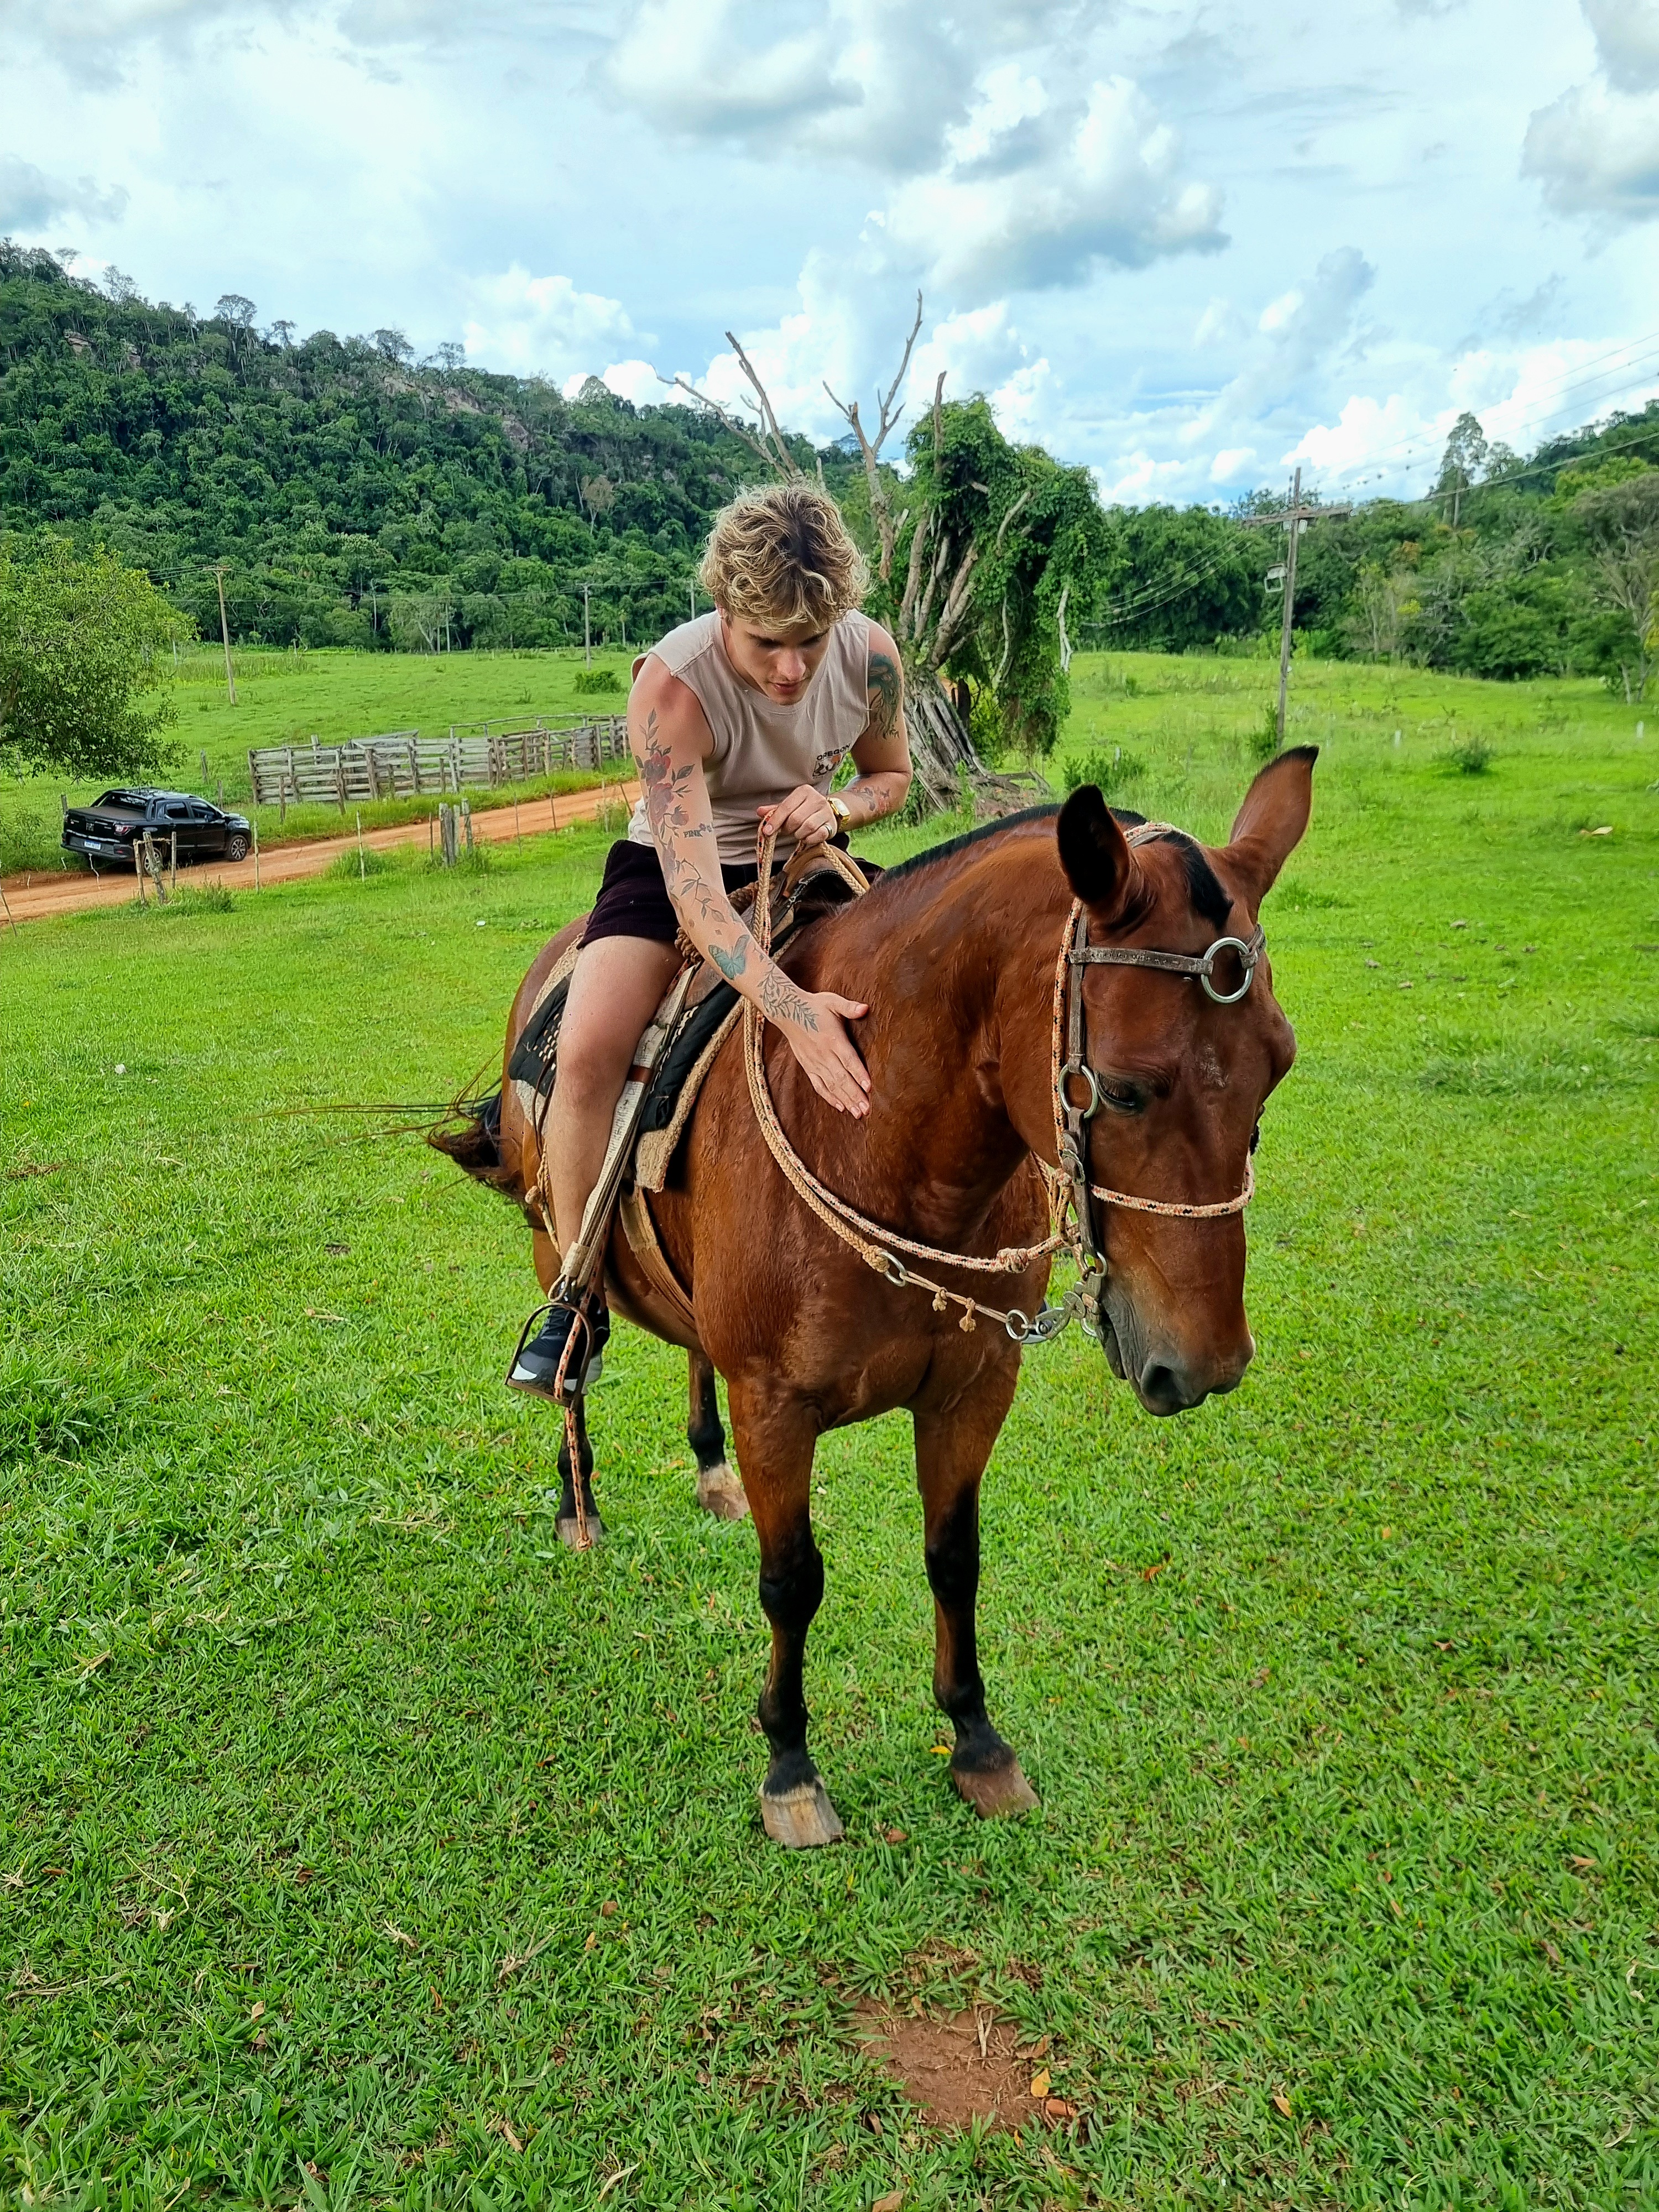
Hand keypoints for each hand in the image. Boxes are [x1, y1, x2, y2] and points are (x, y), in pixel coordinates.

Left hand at [758, 784, 836, 851]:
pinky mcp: (831, 825)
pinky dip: (809, 839)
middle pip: (795, 818)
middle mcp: (817, 799)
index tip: (767, 831)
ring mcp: (826, 812)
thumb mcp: (790, 806)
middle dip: (788, 828)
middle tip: (787, 830)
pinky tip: (807, 837)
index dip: (775, 820)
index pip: (786, 807)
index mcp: (804, 791)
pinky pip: (818, 835)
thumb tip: (759, 811)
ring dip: (798, 834)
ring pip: (807, 827)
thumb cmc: (805, 809)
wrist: (829, 811)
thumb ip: (775, 810)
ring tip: (798, 832)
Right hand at [776, 987, 870, 1116]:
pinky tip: (841, 1107)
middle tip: (867, 1109)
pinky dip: (829, 1097)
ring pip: (831, 1085)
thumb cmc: (814, 1005)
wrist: (787, 1011)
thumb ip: (849, 1007)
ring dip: (845, 1100)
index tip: (869, 1087)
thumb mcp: (832, 1001)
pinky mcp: (808, 1067)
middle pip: (841, 1078)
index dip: (859, 1073)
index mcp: (832, 1039)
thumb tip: (865, 1008)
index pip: (848, 1059)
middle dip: (855, 1094)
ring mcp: (814, 1063)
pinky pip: (819, 1086)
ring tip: (858, 1113)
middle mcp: (823, 1054)